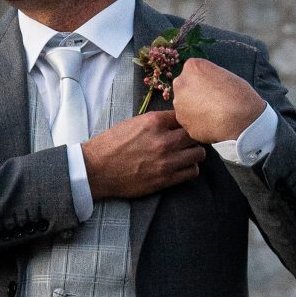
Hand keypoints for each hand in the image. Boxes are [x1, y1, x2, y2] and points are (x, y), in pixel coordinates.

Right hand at [81, 110, 205, 199]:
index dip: (184, 122)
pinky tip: (182, 167)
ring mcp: (166, 161)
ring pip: (198, 154)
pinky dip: (190, 168)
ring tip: (186, 154)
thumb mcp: (133, 123)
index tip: (181, 127)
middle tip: (187, 142)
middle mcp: (164, 140)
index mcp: (154, 122)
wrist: (96, 169)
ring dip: (194, 153)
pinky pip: (192, 172)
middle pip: (195, 135)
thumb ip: (156, 122)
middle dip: (192, 137)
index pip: (183, 117)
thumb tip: (174, 122)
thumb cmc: (111, 145)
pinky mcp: (165, 179)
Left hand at [171, 56, 267, 146]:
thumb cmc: (240, 96)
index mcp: (192, 66)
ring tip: (213, 114)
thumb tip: (204, 85)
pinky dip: (198, 123)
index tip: (214, 87)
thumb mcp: (224, 75)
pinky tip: (212, 124)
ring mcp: (179, 105)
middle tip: (212, 101)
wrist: (242, 121)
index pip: (192, 72)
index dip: (204, 81)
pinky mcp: (183, 123)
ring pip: (184, 106)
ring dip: (194, 109)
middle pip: (184, 88)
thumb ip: (208, 77)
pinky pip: (189, 122)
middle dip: (194, 94)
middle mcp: (181, 83)